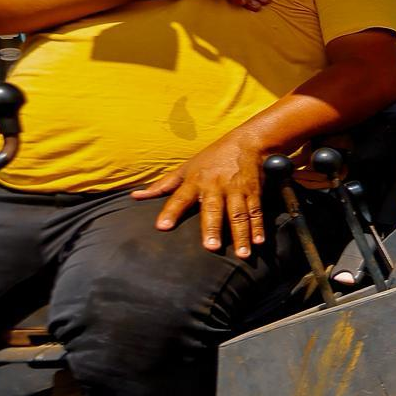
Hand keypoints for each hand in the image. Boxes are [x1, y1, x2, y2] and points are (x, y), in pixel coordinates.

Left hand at [132, 130, 269, 255]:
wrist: (246, 142)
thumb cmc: (211, 157)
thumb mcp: (185, 168)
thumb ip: (162, 185)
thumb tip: (136, 197)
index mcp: (195, 181)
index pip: (179, 198)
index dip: (171, 212)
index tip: (163, 227)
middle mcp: (215, 186)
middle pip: (213, 209)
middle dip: (213, 228)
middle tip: (212, 247)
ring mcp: (236, 190)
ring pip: (238, 214)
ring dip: (241, 234)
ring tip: (242, 254)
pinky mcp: (254, 192)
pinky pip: (255, 211)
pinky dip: (258, 226)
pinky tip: (259, 241)